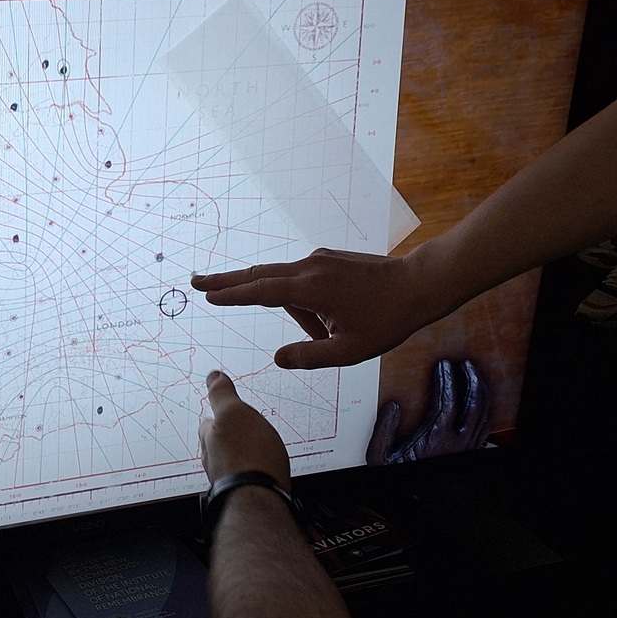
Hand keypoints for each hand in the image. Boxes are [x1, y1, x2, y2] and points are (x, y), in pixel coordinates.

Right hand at [191, 248, 442, 368]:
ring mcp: (320, 259)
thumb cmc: (387, 320)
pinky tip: (339, 319)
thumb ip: (310, 356)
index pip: (260, 290)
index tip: (206, 294)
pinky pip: (306, 282)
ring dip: (297, 313)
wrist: (419, 285)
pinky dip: (308, 303)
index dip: (232, 294)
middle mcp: (310, 267)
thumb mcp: (349, 351)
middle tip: (197, 282)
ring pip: (289, 285)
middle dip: (228, 281)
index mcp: (311, 288)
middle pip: (259, 274)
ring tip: (336, 332)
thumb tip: (278, 358)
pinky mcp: (330, 259)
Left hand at [199, 371, 292, 487]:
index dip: (216, 416)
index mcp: (210, 438)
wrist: (261, 498)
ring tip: (249, 451)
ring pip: (228, 463)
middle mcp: (214, 461)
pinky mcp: (245, 494)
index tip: (219, 415)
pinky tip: (259, 474)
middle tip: (235, 432)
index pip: (208, 422)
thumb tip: (213, 376)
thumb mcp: (234, 412)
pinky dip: (250, 472)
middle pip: (215, 445)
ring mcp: (228, 479)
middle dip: (223, 438)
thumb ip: (222, 395)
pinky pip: (244, 478)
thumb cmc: (248, 455)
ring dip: (236, 456)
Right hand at [368, 358, 491, 465]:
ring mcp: (467, 447)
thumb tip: (393, 406)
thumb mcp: (380, 457)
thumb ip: (383, 431)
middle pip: (474, 403)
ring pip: (483, 413)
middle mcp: (457, 442)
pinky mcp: (470, 452)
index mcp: (437, 438)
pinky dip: (485, 409)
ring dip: (480, 391)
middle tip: (464, 364)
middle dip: (471, 378)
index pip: (449, 401)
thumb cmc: (398, 476)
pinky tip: (479, 400)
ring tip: (473, 375)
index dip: (447, 379)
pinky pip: (485, 426)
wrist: (416, 500)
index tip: (443, 365)